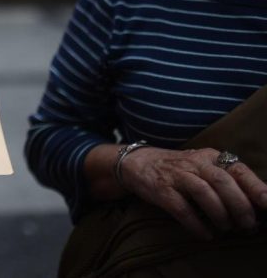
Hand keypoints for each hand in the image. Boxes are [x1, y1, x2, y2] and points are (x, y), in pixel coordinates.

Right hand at [120, 146, 266, 238]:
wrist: (137, 163)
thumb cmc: (179, 169)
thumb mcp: (204, 167)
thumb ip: (228, 181)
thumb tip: (257, 206)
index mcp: (210, 157)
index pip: (238, 170)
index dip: (256, 187)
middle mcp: (195, 163)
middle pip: (223, 182)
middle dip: (239, 206)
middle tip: (247, 225)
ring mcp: (176, 175)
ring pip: (203, 192)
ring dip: (219, 214)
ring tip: (226, 229)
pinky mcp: (161, 189)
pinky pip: (181, 208)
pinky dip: (196, 224)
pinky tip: (205, 234)